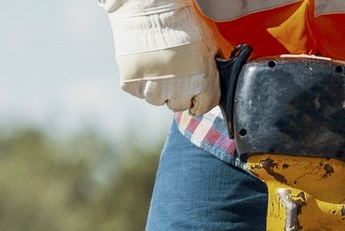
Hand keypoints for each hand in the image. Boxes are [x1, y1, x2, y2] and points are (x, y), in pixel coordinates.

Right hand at [103, 0, 219, 115]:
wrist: (151, 8)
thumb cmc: (182, 22)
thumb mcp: (209, 45)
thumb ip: (212, 68)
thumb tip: (213, 81)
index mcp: (201, 81)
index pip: (204, 106)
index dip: (200, 99)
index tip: (195, 94)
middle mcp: (178, 89)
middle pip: (178, 105)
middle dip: (178, 93)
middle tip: (174, 74)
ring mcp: (152, 87)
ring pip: (157, 100)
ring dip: (158, 89)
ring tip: (158, 68)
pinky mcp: (131, 82)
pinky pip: (137, 91)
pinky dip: (140, 82)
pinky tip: (145, 65)